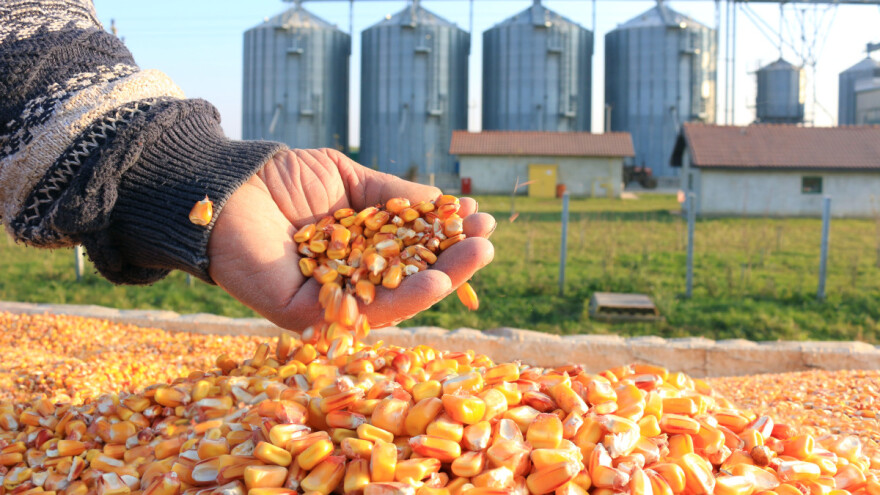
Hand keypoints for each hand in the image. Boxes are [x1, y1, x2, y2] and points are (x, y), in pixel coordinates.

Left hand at [207, 148, 495, 331]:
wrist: (226, 185)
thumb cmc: (283, 179)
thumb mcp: (349, 179)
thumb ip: (392, 196)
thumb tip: (442, 204)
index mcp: (357, 250)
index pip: (410, 251)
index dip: (444, 238)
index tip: (477, 219)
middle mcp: (347, 279)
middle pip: (408, 279)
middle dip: (452, 262)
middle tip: (487, 242)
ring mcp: (328, 300)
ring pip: (393, 301)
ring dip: (440, 282)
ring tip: (476, 258)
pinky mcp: (306, 315)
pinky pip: (361, 311)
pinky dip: (402, 299)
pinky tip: (436, 279)